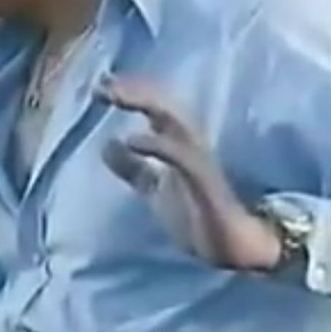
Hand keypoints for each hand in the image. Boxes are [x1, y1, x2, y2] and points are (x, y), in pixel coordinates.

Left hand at [97, 76, 281, 270]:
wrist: (234, 247)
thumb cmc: (198, 216)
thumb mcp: (155, 190)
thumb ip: (132, 169)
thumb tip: (106, 144)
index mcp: (178, 145)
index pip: (154, 109)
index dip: (130, 93)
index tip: (98, 86)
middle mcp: (190, 146)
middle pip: (163, 106)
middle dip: (135, 89)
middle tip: (102, 84)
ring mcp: (199, 162)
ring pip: (176, 121)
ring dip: (145, 104)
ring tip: (116, 95)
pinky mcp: (206, 183)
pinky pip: (182, 157)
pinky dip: (157, 144)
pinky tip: (131, 140)